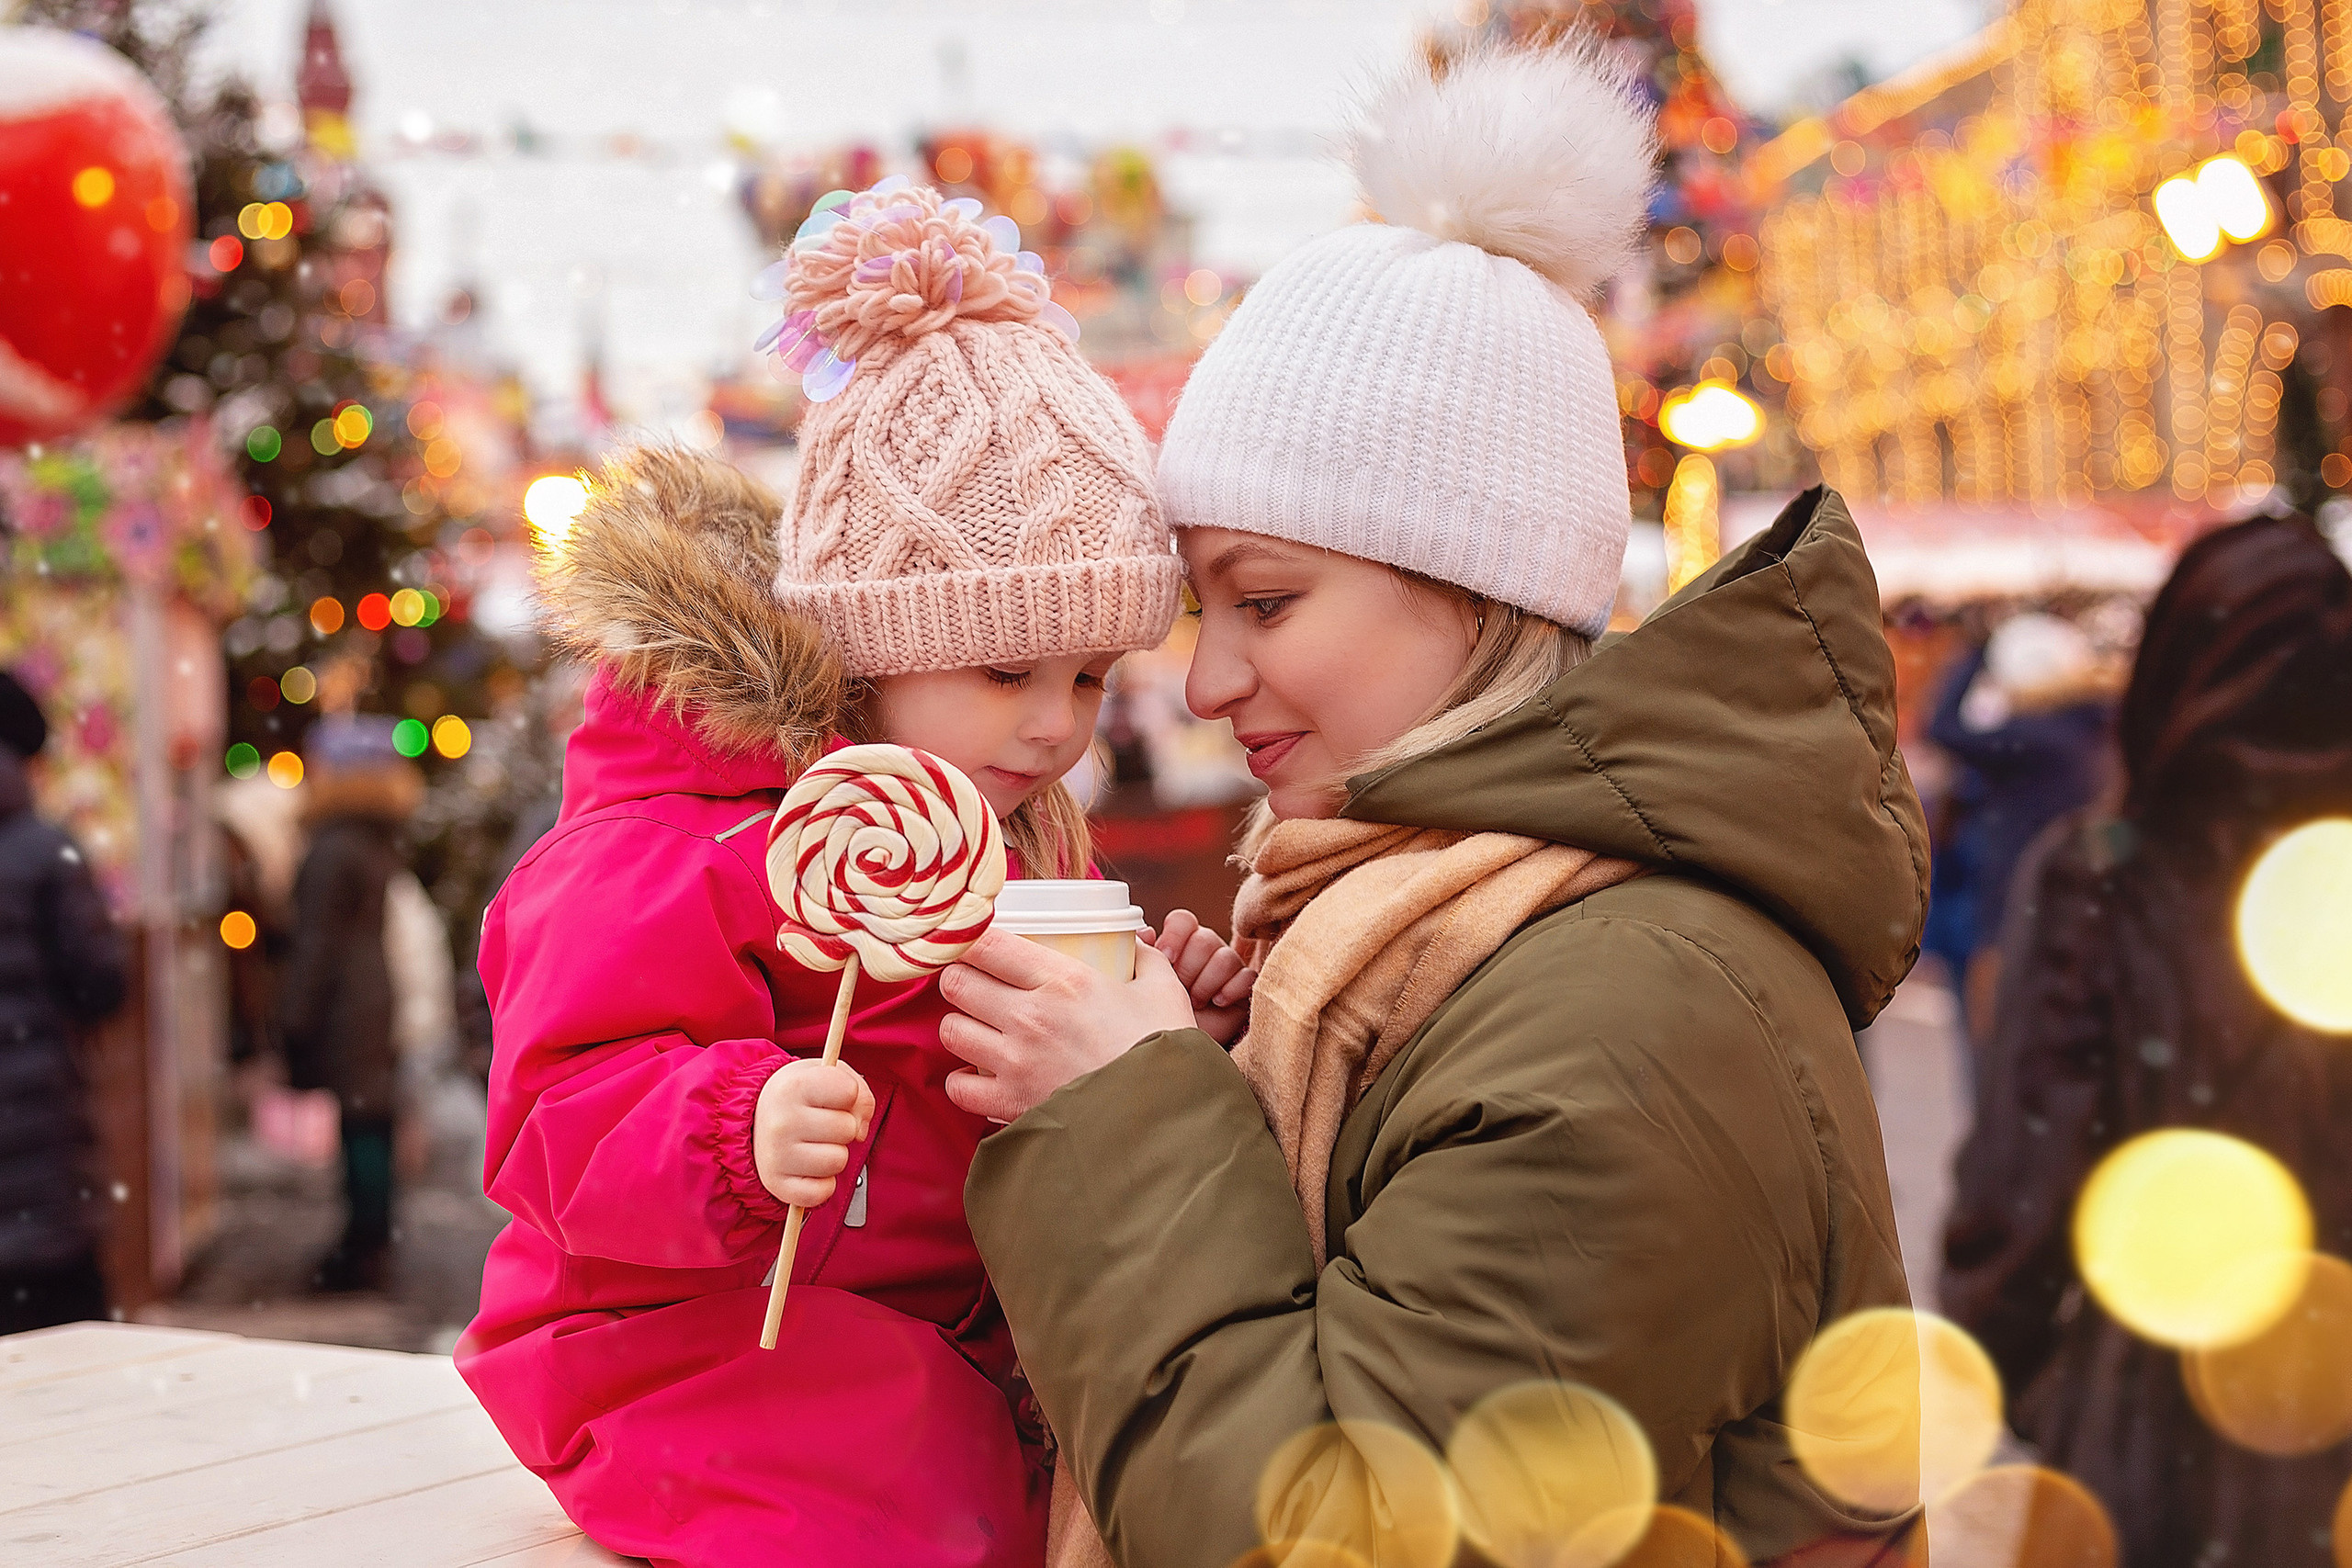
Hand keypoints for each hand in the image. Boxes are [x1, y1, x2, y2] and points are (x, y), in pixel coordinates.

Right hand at [752, 1056, 873, 1207]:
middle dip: (845, 1127)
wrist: (754, 1118)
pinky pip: (822, 1192)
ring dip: (835, 1155)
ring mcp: (776, 1155)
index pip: (849, 1092)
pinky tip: (810, 1168)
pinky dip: (824, 1184)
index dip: (850, 1095)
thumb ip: (860, 1093)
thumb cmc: (802, 1096)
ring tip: (815, 1144)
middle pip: (848, 1129)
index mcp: (794, 1086)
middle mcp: (781, 1121)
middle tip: (823, 1123)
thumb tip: (860, 1131)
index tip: (833, 1096)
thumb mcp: (829, 1075)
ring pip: (838, 1161)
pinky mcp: (777, 1184)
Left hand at [938, 926, 1196, 1122]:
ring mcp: (1016, 1061)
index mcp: (1064, 980)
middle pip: (955, 981)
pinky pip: (958, 1086)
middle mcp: (1030, 1016)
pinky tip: (983, 1074)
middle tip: (977, 984)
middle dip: (962, 978)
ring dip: (962, 1026)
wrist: (1163, 1120)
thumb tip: (1134, 943)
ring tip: (981, 1028)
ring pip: (950, 1029)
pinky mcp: (1011, 1102)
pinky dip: (964, 1080)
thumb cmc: (1164, 1052)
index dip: (972, 938)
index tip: (978, 944)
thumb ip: (1144, 959)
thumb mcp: (1163, 991)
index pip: (986, 943)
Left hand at [1148, 909, 1254, 1045]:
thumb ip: (1144, 957)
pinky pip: (1247, 976)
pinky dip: (1230, 989)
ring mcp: (1227, 968)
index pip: (1183, 921)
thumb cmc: (1159, 1018)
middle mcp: (1205, 952)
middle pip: (1205, 938)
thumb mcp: (1145, 985)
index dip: (1176, 934)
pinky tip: (1217, 1002)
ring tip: (1195, 1001)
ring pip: (1226, 957)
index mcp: (1180, 944)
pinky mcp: (1244, 987)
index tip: (1166, 957)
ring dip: (1207, 981)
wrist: (1181, 1050)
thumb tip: (1144, 933)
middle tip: (1181, 987)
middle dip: (1189, 967)